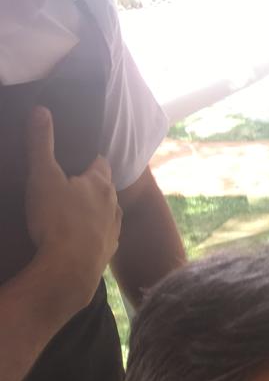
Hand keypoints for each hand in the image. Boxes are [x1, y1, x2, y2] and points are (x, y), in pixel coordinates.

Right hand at [25, 106, 121, 312]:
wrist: (70, 269)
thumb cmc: (57, 219)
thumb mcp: (43, 176)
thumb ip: (42, 144)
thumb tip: (42, 111)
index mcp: (100, 184)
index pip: (99, 163)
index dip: (87, 159)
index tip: (76, 158)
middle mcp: (114, 205)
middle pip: (105, 188)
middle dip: (90, 184)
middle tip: (70, 183)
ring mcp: (114, 230)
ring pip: (106, 213)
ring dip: (94, 210)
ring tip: (74, 211)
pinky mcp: (108, 252)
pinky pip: (102, 237)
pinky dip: (92, 233)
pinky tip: (79, 237)